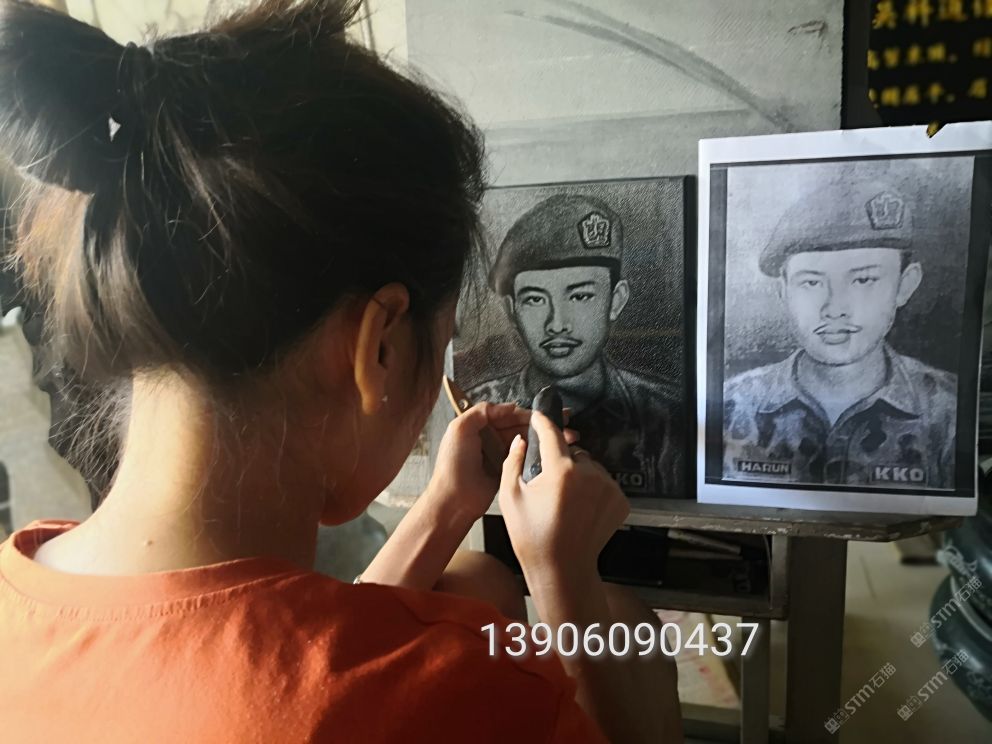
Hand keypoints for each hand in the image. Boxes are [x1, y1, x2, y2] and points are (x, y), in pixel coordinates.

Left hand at [426, 402, 576, 524]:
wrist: (454, 500)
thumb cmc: (454, 464)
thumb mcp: (460, 429)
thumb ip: (482, 411)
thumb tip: (511, 405)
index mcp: (479, 424)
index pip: (509, 414)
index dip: (529, 413)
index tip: (548, 413)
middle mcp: (492, 436)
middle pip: (522, 425)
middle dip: (544, 423)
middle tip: (567, 420)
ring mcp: (501, 453)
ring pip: (528, 440)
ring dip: (547, 436)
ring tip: (571, 435)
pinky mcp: (509, 469)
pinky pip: (527, 456)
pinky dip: (542, 452)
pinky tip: (558, 449)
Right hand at [498, 411, 628, 585]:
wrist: (563, 569)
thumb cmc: (532, 537)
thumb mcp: (510, 497)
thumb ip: (513, 462)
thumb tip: (520, 440)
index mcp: (561, 470)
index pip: (551, 433)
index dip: (543, 422)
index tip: (539, 415)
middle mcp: (590, 474)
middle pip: (573, 452)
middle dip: (562, 461)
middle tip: (550, 484)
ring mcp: (608, 488)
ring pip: (591, 467)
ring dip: (580, 475)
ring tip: (566, 500)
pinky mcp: (620, 501)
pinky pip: (604, 483)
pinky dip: (593, 490)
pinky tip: (580, 508)